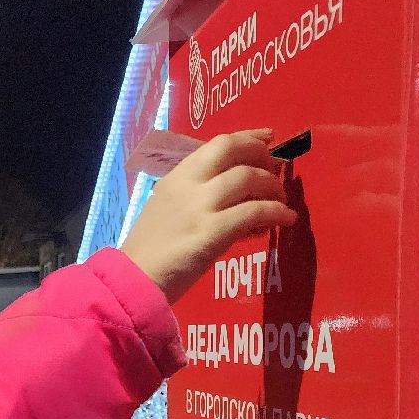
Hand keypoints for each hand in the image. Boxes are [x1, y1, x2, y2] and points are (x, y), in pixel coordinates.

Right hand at [122, 129, 298, 301]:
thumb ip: (194, 197)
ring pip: (249, 179)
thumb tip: (236, 198)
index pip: (216, 144)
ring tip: (281, 201)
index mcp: (175, 178)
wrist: (132, 281)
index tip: (268, 137)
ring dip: (273, 188)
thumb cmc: (147, 252)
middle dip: (263, 157)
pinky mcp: (212, 232)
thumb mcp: (166, 211)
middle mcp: (188, 185)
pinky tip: (286, 220)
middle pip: (233, 152)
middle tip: (278, 172)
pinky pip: (255, 212)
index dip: (248, 137)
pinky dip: (277, 212)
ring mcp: (199, 207)